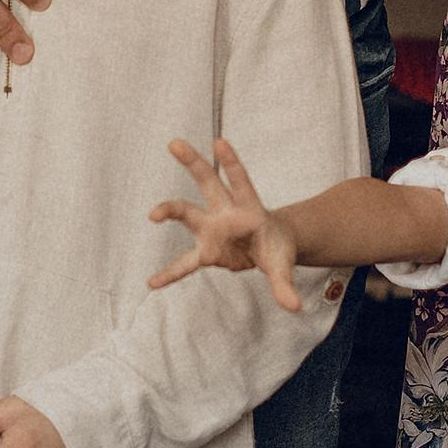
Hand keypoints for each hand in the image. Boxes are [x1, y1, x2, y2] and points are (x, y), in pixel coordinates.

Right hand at [146, 137, 301, 309]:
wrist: (271, 249)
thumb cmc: (278, 248)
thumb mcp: (283, 264)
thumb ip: (285, 284)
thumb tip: (294, 307)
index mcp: (249, 208)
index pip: (240, 180)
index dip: (230, 161)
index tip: (219, 141)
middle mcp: (225, 212)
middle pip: (207, 181)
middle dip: (192, 161)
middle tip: (175, 142)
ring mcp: (211, 229)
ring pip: (186, 210)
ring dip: (168, 208)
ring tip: (152, 214)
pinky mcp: (206, 250)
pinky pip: (184, 262)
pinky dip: (170, 273)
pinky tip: (153, 283)